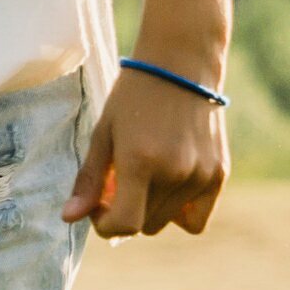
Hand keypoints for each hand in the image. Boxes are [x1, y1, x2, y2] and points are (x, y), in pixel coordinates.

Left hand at [66, 66, 231, 237]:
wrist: (182, 64)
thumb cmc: (135, 95)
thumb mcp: (104, 133)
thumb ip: (89, 180)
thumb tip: (69, 218)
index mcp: (141, 161)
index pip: (125, 225)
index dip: (106, 224)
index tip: (100, 204)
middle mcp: (175, 173)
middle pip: (145, 226)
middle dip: (127, 212)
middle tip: (122, 183)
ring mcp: (201, 175)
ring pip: (168, 222)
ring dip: (152, 209)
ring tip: (147, 176)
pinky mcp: (220, 174)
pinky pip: (197, 219)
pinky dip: (181, 212)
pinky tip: (170, 186)